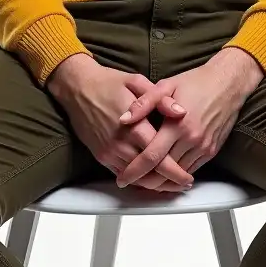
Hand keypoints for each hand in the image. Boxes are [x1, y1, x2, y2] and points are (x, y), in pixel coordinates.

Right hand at [46, 54, 193, 191]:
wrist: (77, 87)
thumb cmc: (108, 82)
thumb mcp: (137, 82)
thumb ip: (160, 99)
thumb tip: (181, 111)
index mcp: (134, 126)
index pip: (159, 158)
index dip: (176, 172)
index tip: (189, 178)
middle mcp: (121, 143)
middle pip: (149, 173)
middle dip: (168, 183)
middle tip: (184, 185)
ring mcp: (109, 152)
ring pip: (135, 178)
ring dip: (153, 184)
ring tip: (171, 185)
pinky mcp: (100, 155)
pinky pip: (121, 174)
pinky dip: (136, 180)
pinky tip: (149, 178)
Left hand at [114, 47, 265, 186]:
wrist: (228, 83)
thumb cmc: (196, 81)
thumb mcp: (166, 85)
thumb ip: (143, 103)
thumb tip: (123, 119)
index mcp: (177, 124)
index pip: (151, 156)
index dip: (134, 171)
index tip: (122, 178)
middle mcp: (192, 139)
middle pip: (163, 171)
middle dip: (144, 180)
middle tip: (129, 181)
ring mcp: (203, 147)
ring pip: (177, 174)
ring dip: (160, 180)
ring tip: (143, 179)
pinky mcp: (211, 151)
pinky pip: (191, 170)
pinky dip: (176, 175)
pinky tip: (165, 173)